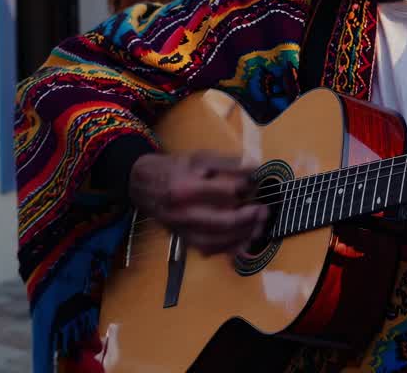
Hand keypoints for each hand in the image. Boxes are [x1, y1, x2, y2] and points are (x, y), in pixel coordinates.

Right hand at [128, 152, 266, 256]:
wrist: (142, 184)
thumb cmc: (175, 168)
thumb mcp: (199, 157)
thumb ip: (228, 163)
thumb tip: (255, 168)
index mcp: (187, 187)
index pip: (226, 191)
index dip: (247, 188)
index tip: (257, 184)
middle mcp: (183, 212)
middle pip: (223, 221)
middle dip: (249, 218)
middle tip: (264, 211)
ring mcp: (182, 229)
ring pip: (217, 241)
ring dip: (242, 236)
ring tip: (259, 227)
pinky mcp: (183, 238)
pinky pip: (209, 250)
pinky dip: (228, 249)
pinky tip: (244, 242)